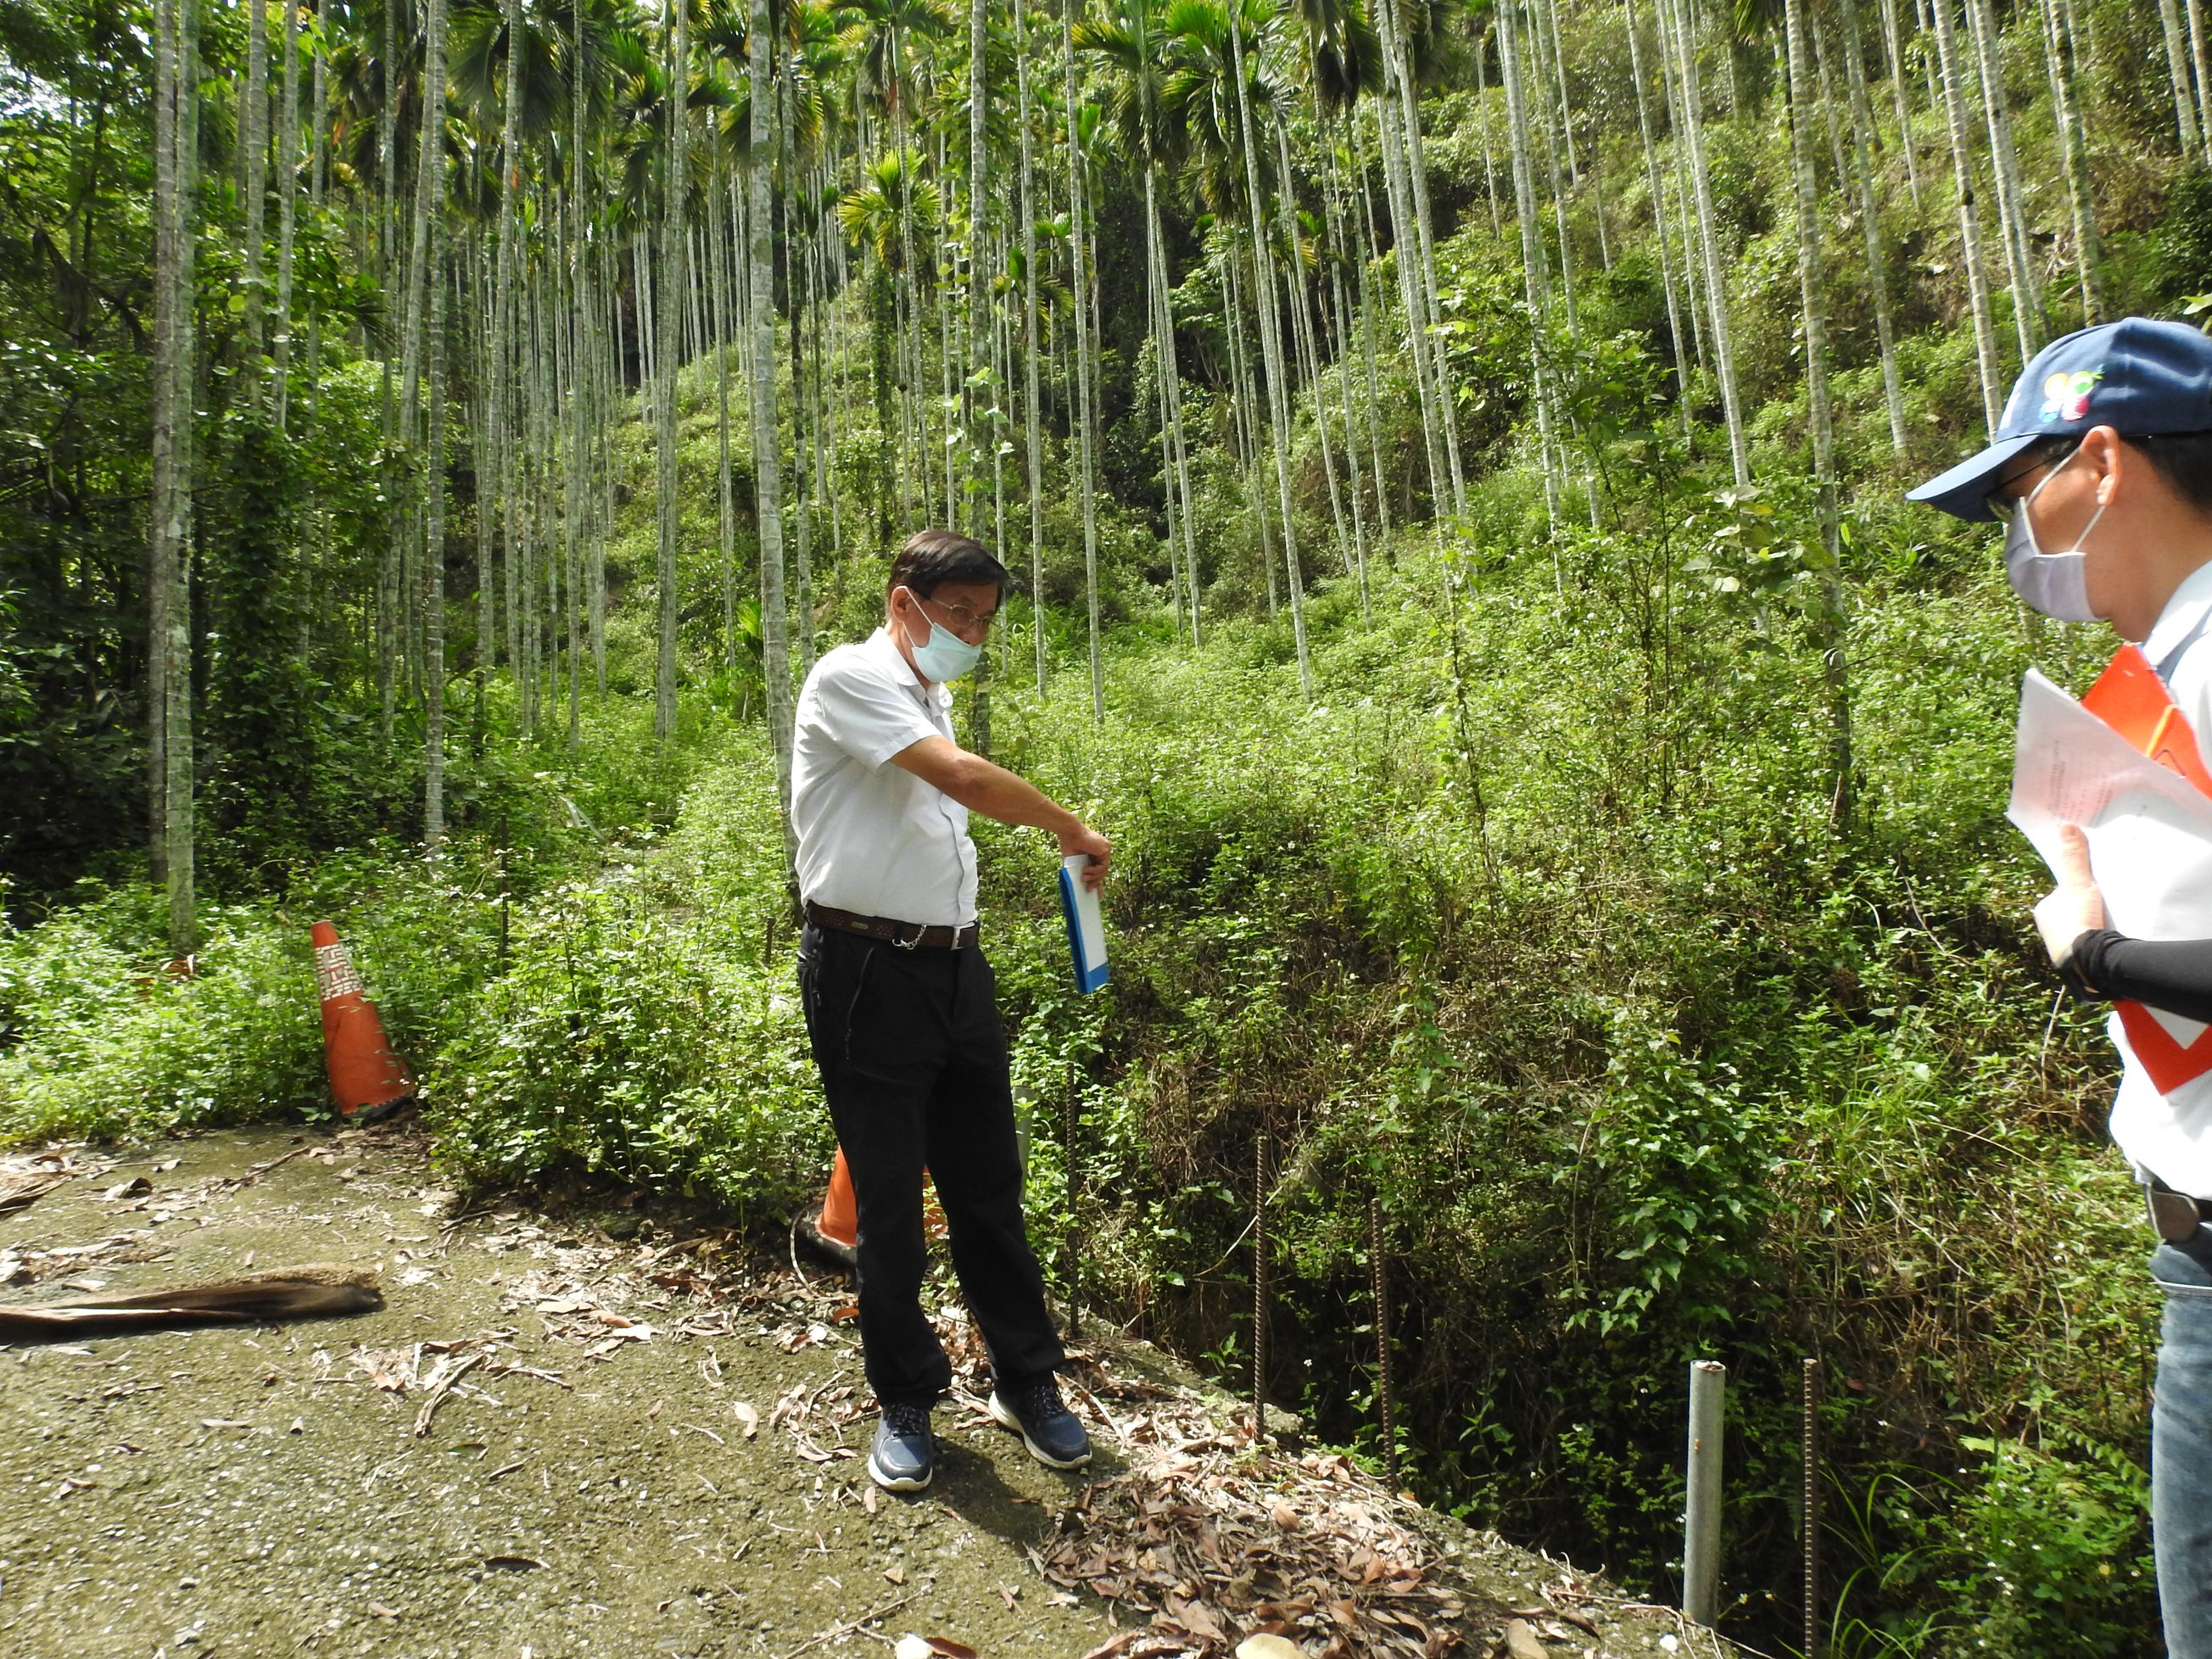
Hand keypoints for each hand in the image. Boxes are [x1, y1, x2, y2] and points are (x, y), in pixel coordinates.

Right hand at [1058, 823, 1109, 890]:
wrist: (1069, 833)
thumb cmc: (1068, 844)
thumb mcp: (1074, 862)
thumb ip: (1080, 871)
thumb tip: (1082, 883)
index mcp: (1094, 853)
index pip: (1099, 869)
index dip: (1098, 882)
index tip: (1097, 894)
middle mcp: (1102, 851)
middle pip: (1102, 871)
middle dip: (1096, 882)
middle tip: (1089, 890)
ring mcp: (1105, 850)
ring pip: (1103, 871)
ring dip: (1093, 878)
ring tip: (1083, 879)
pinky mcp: (1106, 849)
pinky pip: (1103, 866)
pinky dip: (1095, 871)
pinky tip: (1086, 870)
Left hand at [2034, 822, 2106, 966]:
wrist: (2087, 960)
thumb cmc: (2077, 918)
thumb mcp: (2077, 883)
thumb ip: (2073, 857)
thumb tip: (2066, 826)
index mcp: (2043, 909)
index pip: (2063, 893)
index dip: (2079, 887)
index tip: (2096, 886)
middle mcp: (2046, 927)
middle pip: (2071, 909)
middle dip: (2086, 906)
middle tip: (2107, 902)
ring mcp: (2058, 945)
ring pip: (2079, 927)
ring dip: (2092, 923)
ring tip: (2110, 919)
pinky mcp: (2073, 959)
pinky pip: (2086, 942)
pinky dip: (2095, 937)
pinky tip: (2109, 935)